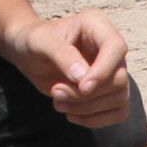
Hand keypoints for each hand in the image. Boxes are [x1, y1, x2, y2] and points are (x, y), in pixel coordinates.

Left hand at [6, 10, 132, 127]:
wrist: (28, 53)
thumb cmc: (33, 40)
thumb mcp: (41, 42)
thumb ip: (61, 54)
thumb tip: (83, 78)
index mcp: (98, 26)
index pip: (117, 48)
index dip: (103, 71)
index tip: (82, 87)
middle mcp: (111, 48)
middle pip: (119, 79)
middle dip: (87, 95)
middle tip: (56, 92)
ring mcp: (112, 71)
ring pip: (119, 98)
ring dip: (87, 109)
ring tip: (58, 102)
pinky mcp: (109, 91)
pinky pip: (118, 113)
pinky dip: (95, 120)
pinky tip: (71, 114)